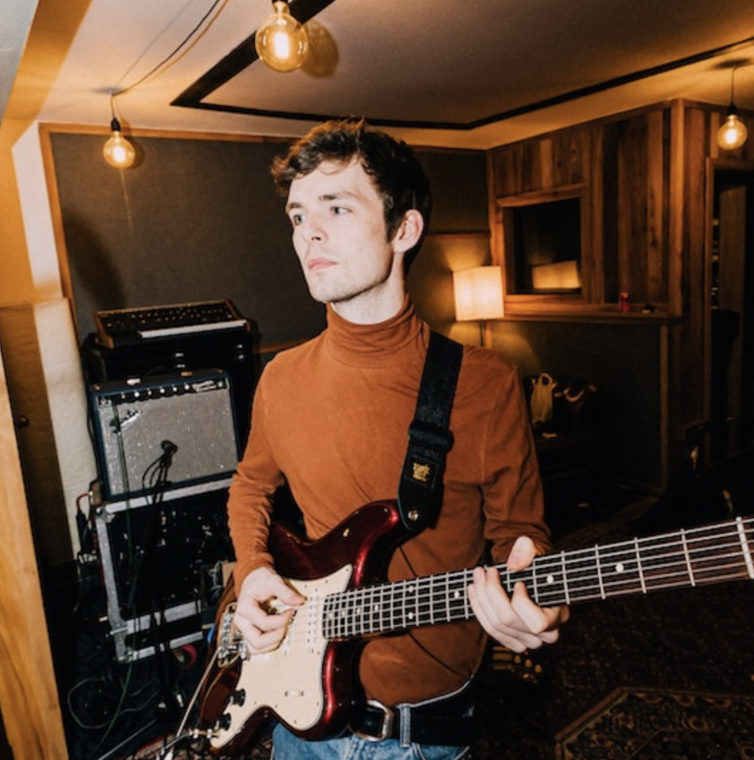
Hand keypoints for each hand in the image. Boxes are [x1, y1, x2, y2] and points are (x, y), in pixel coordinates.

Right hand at [233, 566, 305, 653]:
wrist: (253, 578)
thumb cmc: (259, 580)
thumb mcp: (273, 581)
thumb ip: (286, 592)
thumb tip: (299, 601)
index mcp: (245, 608)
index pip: (264, 623)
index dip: (281, 620)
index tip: (290, 611)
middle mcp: (241, 621)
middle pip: (257, 642)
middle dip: (276, 635)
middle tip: (286, 624)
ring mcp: (244, 628)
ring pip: (255, 648)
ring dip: (271, 643)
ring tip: (281, 630)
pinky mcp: (248, 631)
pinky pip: (256, 646)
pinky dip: (267, 644)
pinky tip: (276, 633)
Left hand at [468, 536, 569, 652]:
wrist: (530, 576)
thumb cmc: (535, 564)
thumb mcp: (535, 550)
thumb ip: (526, 550)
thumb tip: (513, 565)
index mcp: (558, 616)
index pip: (538, 622)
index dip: (521, 602)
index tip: (518, 582)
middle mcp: (545, 635)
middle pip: (508, 620)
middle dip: (491, 591)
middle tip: (485, 570)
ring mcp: (528, 641)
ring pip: (495, 625)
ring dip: (481, 598)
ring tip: (477, 576)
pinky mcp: (512, 641)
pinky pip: (490, 629)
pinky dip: (479, 608)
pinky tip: (474, 590)